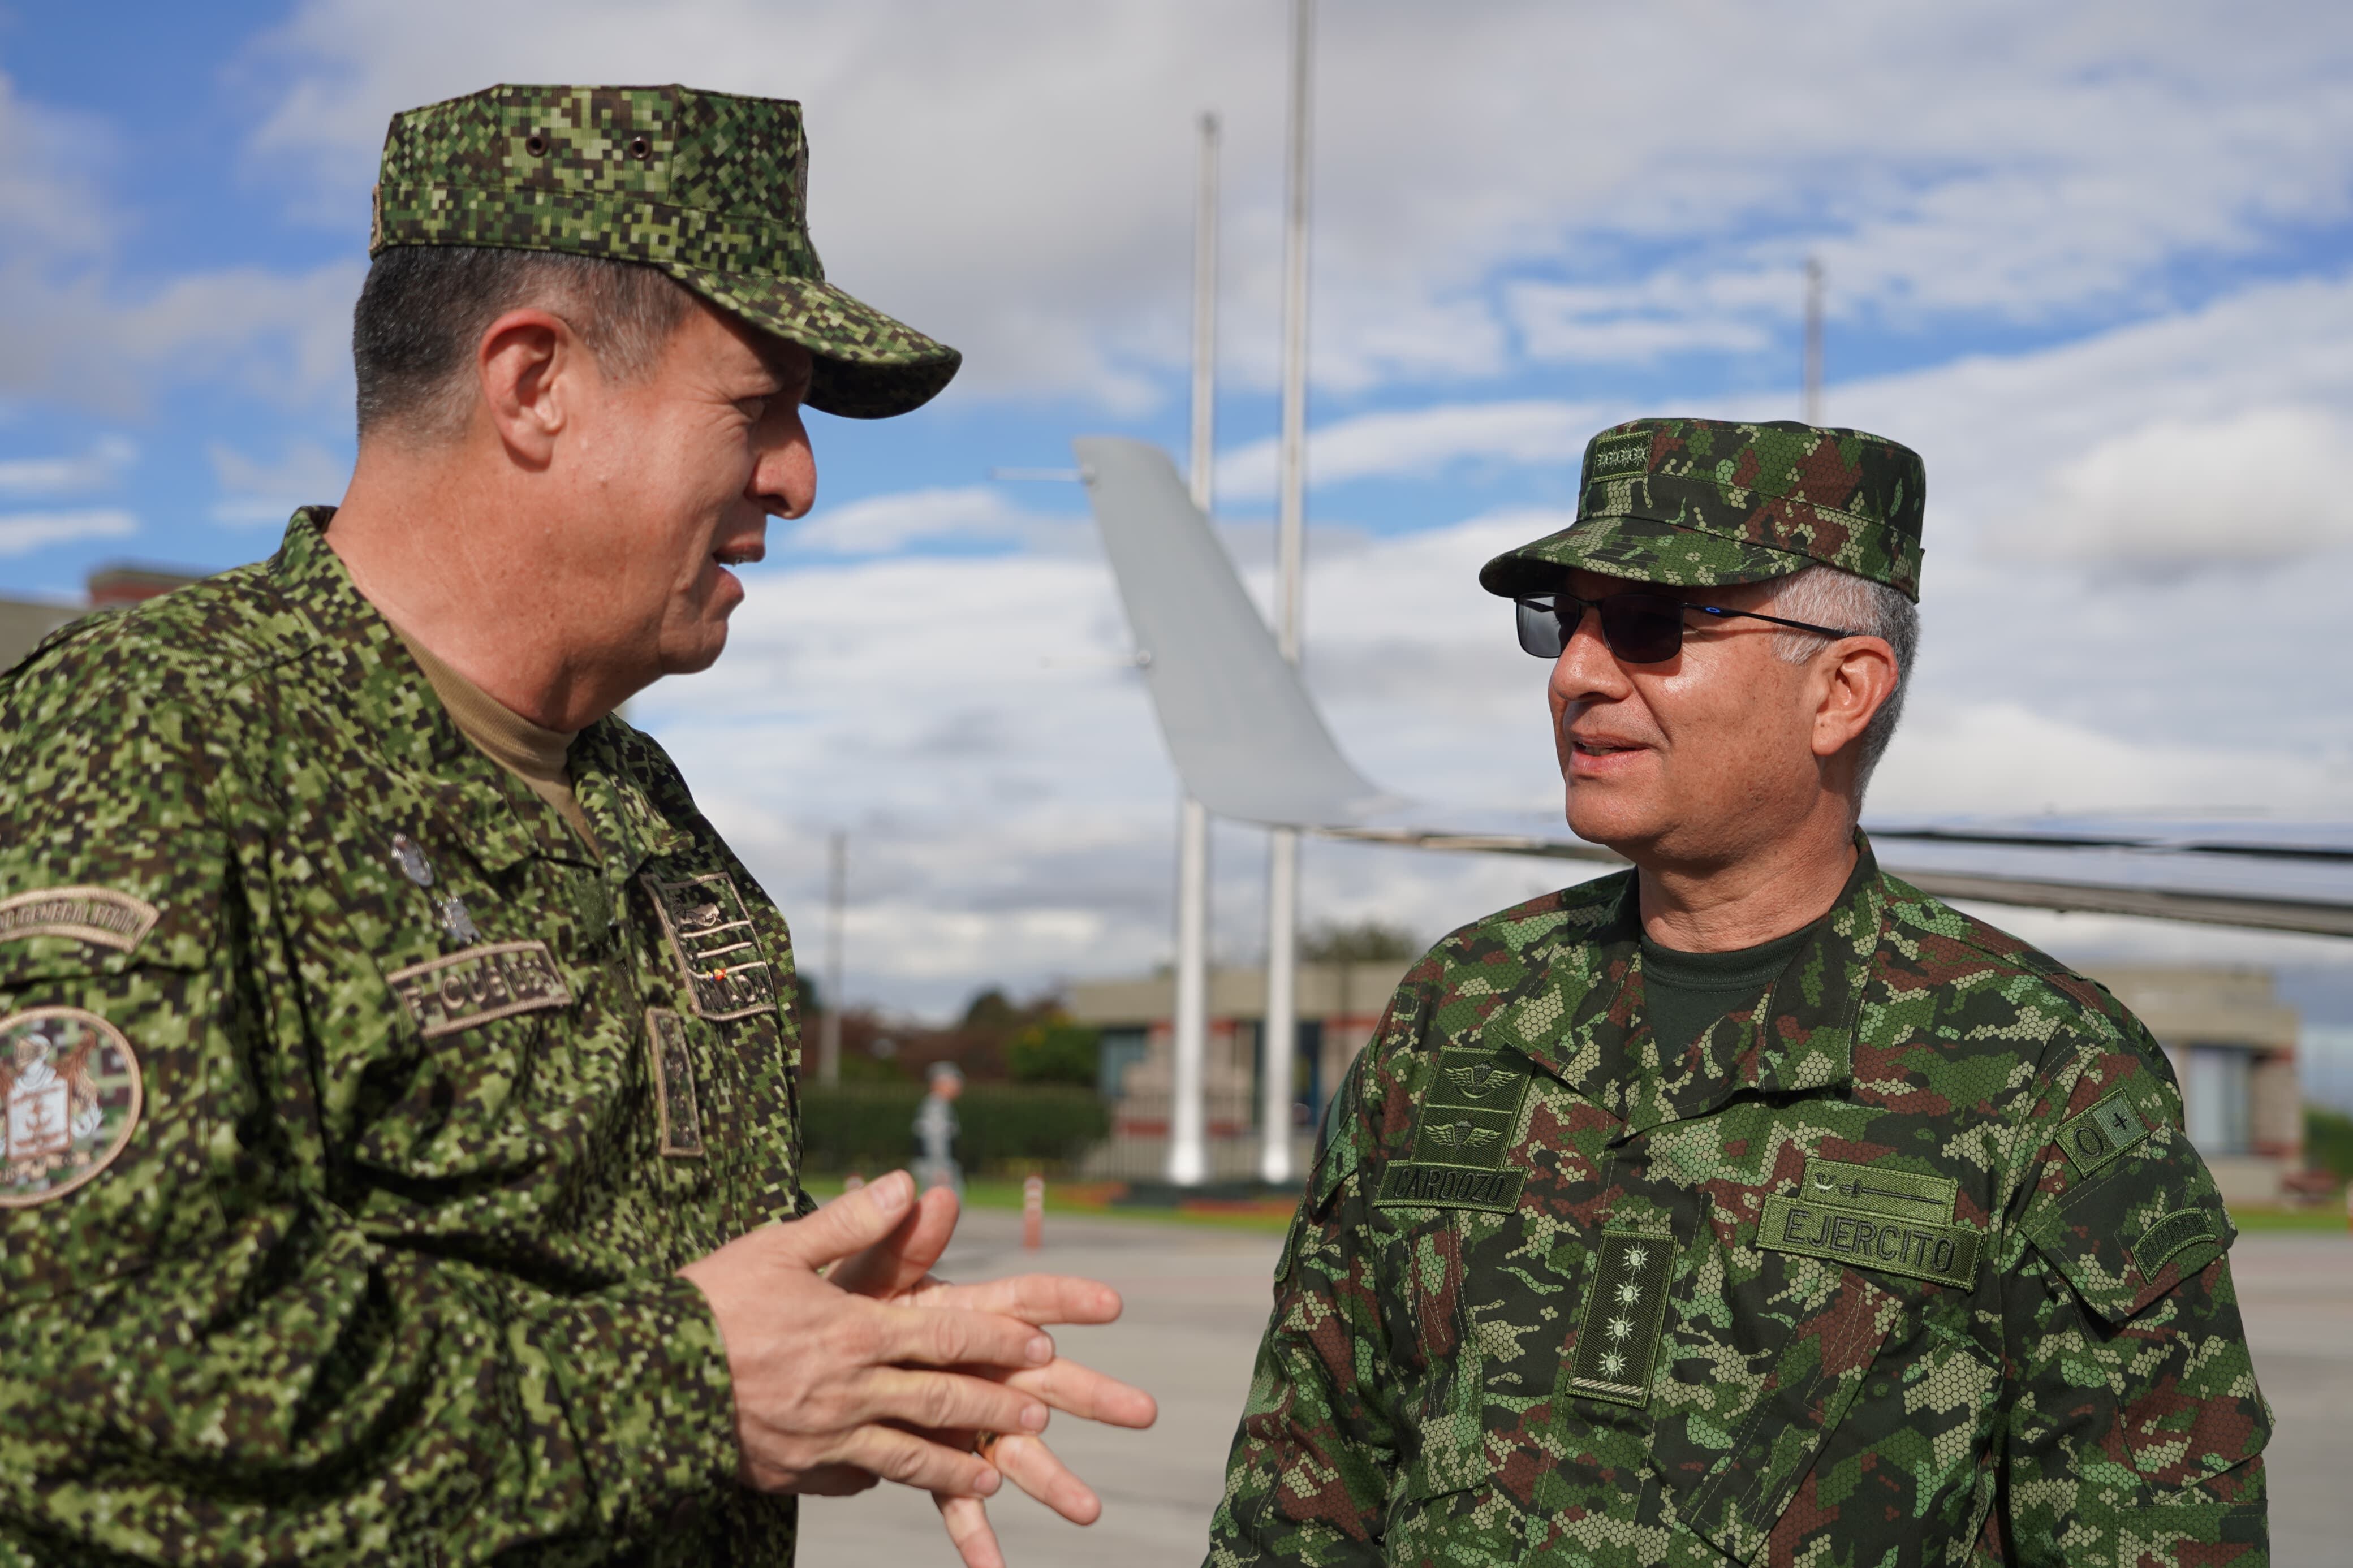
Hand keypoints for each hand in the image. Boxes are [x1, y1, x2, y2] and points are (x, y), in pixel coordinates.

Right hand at [677, 1171, 1057, 1498]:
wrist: (638, 1380)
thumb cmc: (708, 1303)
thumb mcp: (778, 1247)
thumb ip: (849, 1220)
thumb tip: (909, 1182)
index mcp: (851, 1330)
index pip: (945, 1335)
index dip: (998, 1343)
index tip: (1042, 1348)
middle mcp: (847, 1389)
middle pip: (939, 1401)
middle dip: (994, 1408)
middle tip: (1040, 1416)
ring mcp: (821, 1438)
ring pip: (905, 1457)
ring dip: (954, 1466)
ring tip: (990, 1477)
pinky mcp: (792, 1472)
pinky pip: (849, 1478)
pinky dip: (878, 1478)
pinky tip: (896, 1476)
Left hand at [830, 1181, 1157, 1567]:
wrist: (805, 1355)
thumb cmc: (842, 1305)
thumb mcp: (867, 1273)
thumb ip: (899, 1240)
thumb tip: (933, 1191)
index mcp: (968, 1317)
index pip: (1026, 1302)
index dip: (1066, 1300)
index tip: (1111, 1302)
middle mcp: (980, 1370)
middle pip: (1045, 1383)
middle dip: (1093, 1396)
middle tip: (1143, 1411)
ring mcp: (964, 1418)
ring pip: (1017, 1451)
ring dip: (1053, 1481)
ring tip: (1088, 1512)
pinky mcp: (936, 1459)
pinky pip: (957, 1501)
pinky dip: (974, 1536)